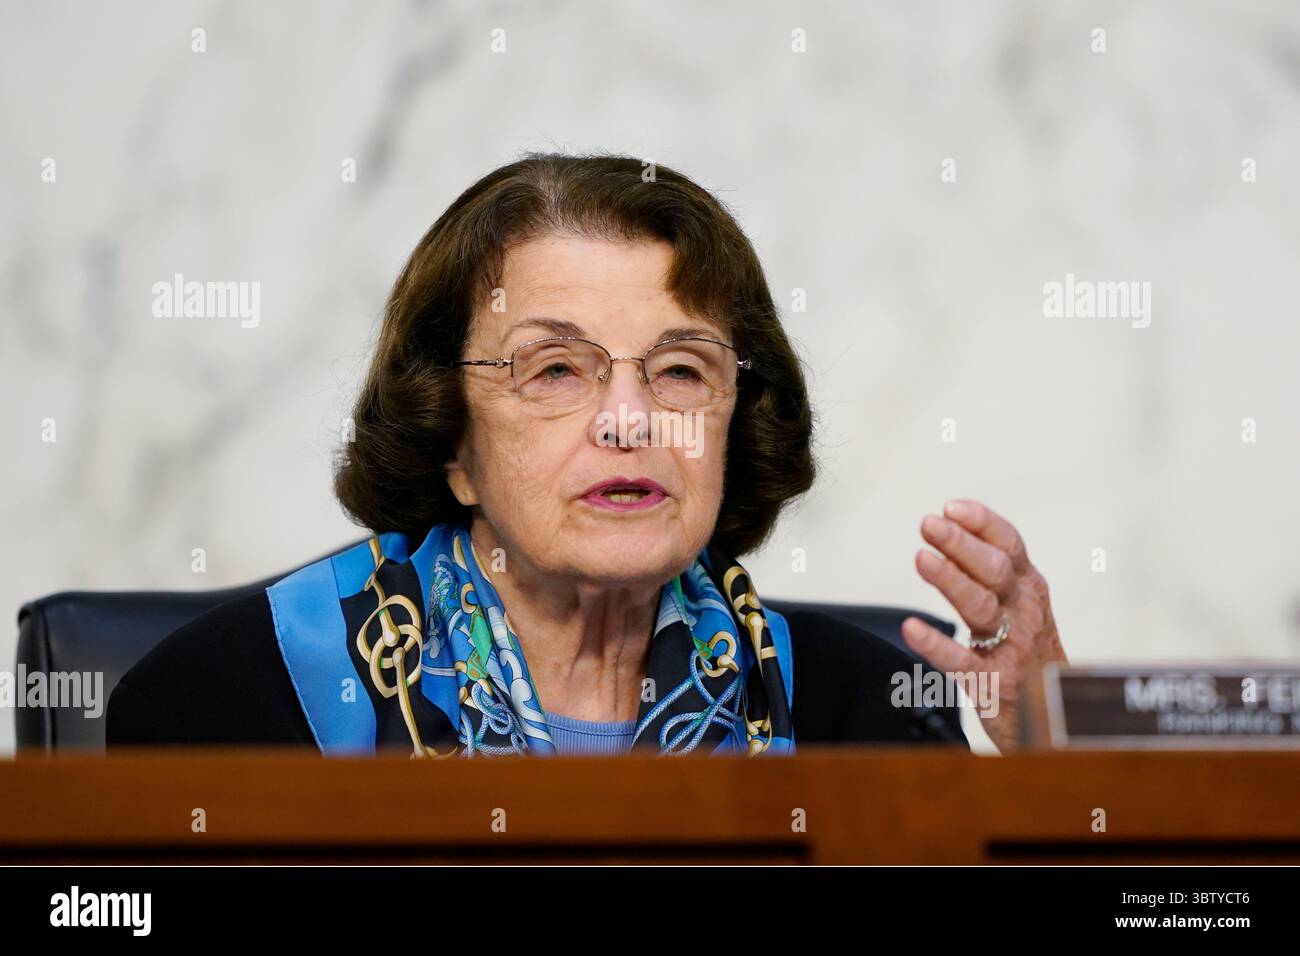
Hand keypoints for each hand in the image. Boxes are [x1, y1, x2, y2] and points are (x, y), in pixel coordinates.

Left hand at [901, 499, 1066, 752]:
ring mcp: (1012, 648)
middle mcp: (1025, 612)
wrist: (1057, 716)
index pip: (1009, 545)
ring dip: (950, 579)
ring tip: (921, 558)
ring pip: (980, 606)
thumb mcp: (1019, 604)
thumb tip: (947, 532)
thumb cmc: (1028, 650)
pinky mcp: (994, 683)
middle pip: (994, 570)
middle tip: (929, 524)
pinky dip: (936, 644)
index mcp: (1030, 588)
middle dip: (960, 544)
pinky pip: (962, 661)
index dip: (981, 523)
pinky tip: (912, 629)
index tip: (950, 507)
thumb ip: (989, 571)